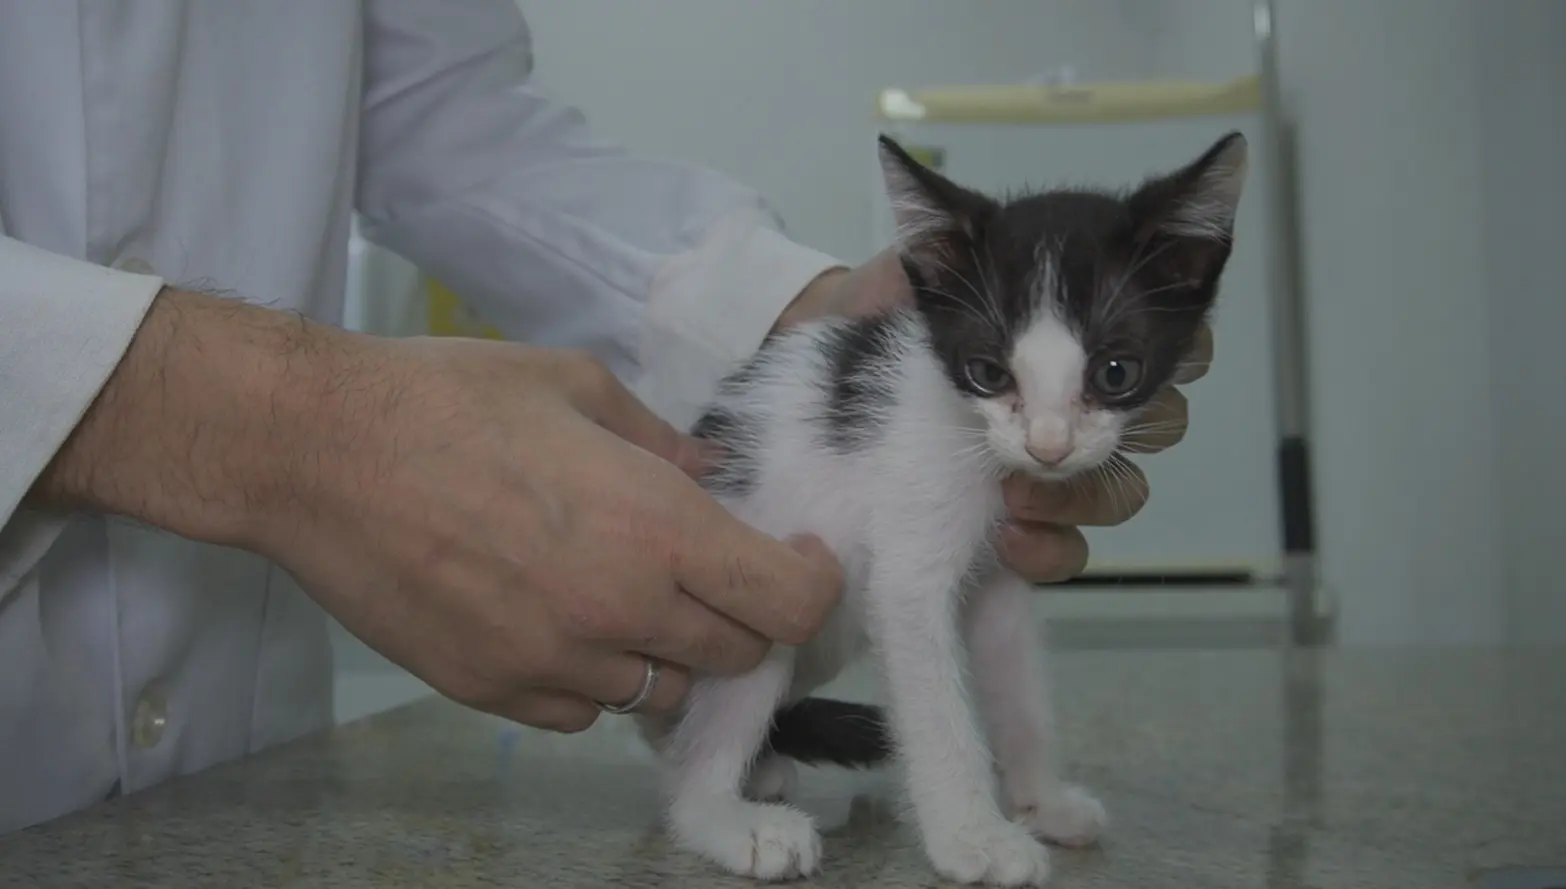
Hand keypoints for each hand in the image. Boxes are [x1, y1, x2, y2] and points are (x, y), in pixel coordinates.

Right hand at [33, 289, 842, 733]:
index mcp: (654, 527)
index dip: (814, 587)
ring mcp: (552, 663)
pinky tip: (560, 623)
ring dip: (665, 651)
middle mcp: (618, 611)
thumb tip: (708, 474)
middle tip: (710, 572)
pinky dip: (593, 680)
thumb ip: (660, 440)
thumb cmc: (446, 398)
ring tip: (626, 596)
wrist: (313, 450)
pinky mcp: (491, 692)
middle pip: (735, 658)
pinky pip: (581, 713)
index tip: (800, 559)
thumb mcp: (574, 385)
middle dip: (741, 618)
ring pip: (659, 693)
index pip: (788, 605)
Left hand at [773, 250, 1214, 582]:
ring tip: (1014, 496)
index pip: (1179, 340)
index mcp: (1099, 317)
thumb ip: (938, 224)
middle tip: (1048, 442)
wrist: (842, 380)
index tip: (1117, 372)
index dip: (1155, 356)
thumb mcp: (913, 263)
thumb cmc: (892, 307)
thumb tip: (899, 164)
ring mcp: (1073, 456)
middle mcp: (1097, 387)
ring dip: (1075, 499)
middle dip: (1111, 433)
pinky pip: (1072, 549)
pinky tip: (1013, 542)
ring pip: (1125, 492)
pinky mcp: (1039, 514)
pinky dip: (1049, 548)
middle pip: (1163, 421)